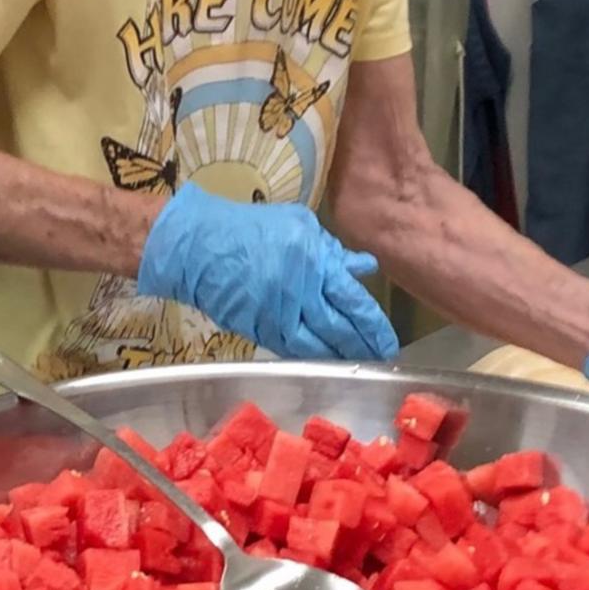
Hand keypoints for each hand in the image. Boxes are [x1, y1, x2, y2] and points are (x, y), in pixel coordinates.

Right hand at [136, 182, 397, 360]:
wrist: (200, 246)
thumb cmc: (252, 228)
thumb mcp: (299, 225)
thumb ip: (332, 249)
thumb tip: (364, 267)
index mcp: (315, 261)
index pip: (353, 300)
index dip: (373, 324)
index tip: (388, 340)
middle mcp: (301, 292)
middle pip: (339, 328)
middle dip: (363, 346)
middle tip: (379, 359)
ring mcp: (278, 314)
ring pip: (317, 346)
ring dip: (340, 358)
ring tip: (356, 364)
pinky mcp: (258, 330)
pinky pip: (290, 349)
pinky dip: (310, 357)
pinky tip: (324, 362)